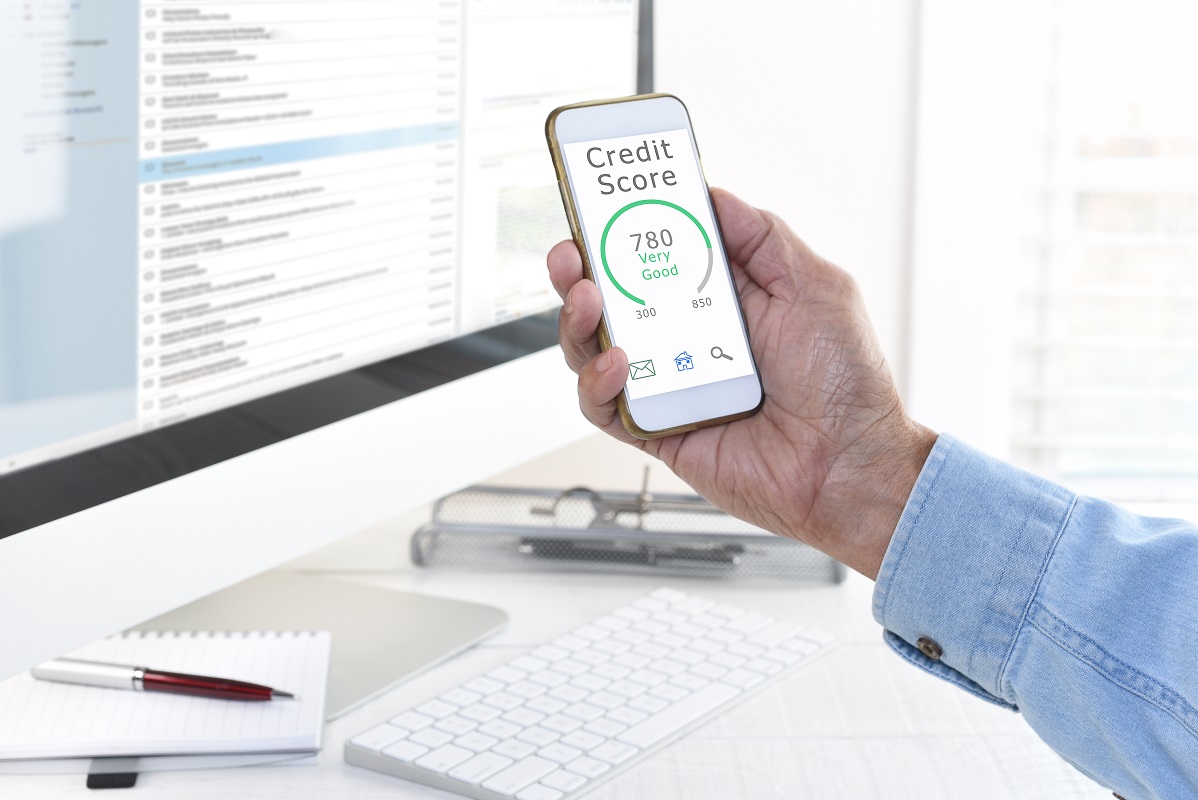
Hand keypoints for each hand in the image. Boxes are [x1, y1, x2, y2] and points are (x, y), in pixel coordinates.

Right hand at [547, 189, 935, 577]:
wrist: (849, 465)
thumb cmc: (846, 385)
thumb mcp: (815, 286)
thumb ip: (762, 237)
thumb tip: (713, 195)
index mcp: (724, 299)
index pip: (658, 254)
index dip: (626, 230)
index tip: (603, 205)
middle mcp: (689, 339)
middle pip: (614, 298)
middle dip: (582, 269)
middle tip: (573, 252)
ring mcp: (669, 384)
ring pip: (596, 348)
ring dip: (579, 320)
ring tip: (589, 300)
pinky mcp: (655, 430)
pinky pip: (606, 406)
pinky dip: (598, 382)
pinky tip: (617, 362)